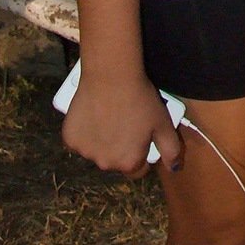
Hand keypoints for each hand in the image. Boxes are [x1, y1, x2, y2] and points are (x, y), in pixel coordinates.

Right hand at [61, 73, 182, 176]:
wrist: (111, 75)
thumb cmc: (139, 98)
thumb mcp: (164, 123)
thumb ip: (171, 149)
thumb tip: (174, 168)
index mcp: (129, 163)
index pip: (138, 169)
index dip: (142, 151)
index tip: (141, 134)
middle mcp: (105, 163)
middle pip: (116, 161)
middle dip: (121, 146)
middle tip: (126, 121)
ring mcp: (85, 152)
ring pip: (97, 150)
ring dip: (102, 140)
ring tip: (110, 115)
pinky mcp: (70, 139)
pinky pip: (80, 140)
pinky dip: (85, 131)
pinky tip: (93, 114)